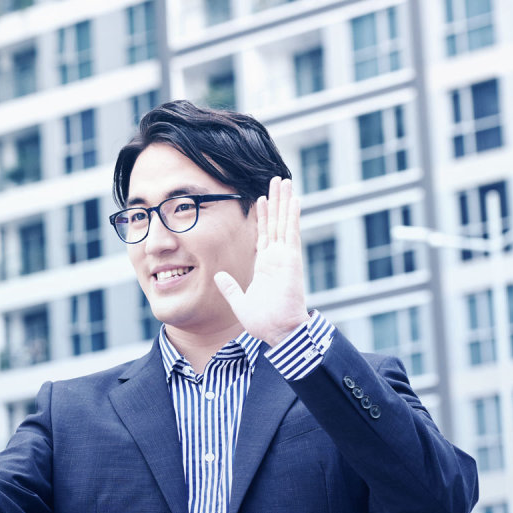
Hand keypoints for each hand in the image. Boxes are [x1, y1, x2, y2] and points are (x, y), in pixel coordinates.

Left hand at [214, 176, 308, 345]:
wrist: (278, 333)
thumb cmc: (264, 322)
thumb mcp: (240, 301)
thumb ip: (230, 287)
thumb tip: (218, 275)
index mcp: (265, 266)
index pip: (263, 234)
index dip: (263, 216)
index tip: (260, 199)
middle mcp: (277, 258)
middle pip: (276, 223)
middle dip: (276, 201)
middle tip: (277, 180)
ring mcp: (285, 257)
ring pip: (284, 222)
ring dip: (284, 201)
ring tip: (285, 181)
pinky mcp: (291, 260)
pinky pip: (291, 233)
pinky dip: (292, 216)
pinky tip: (294, 199)